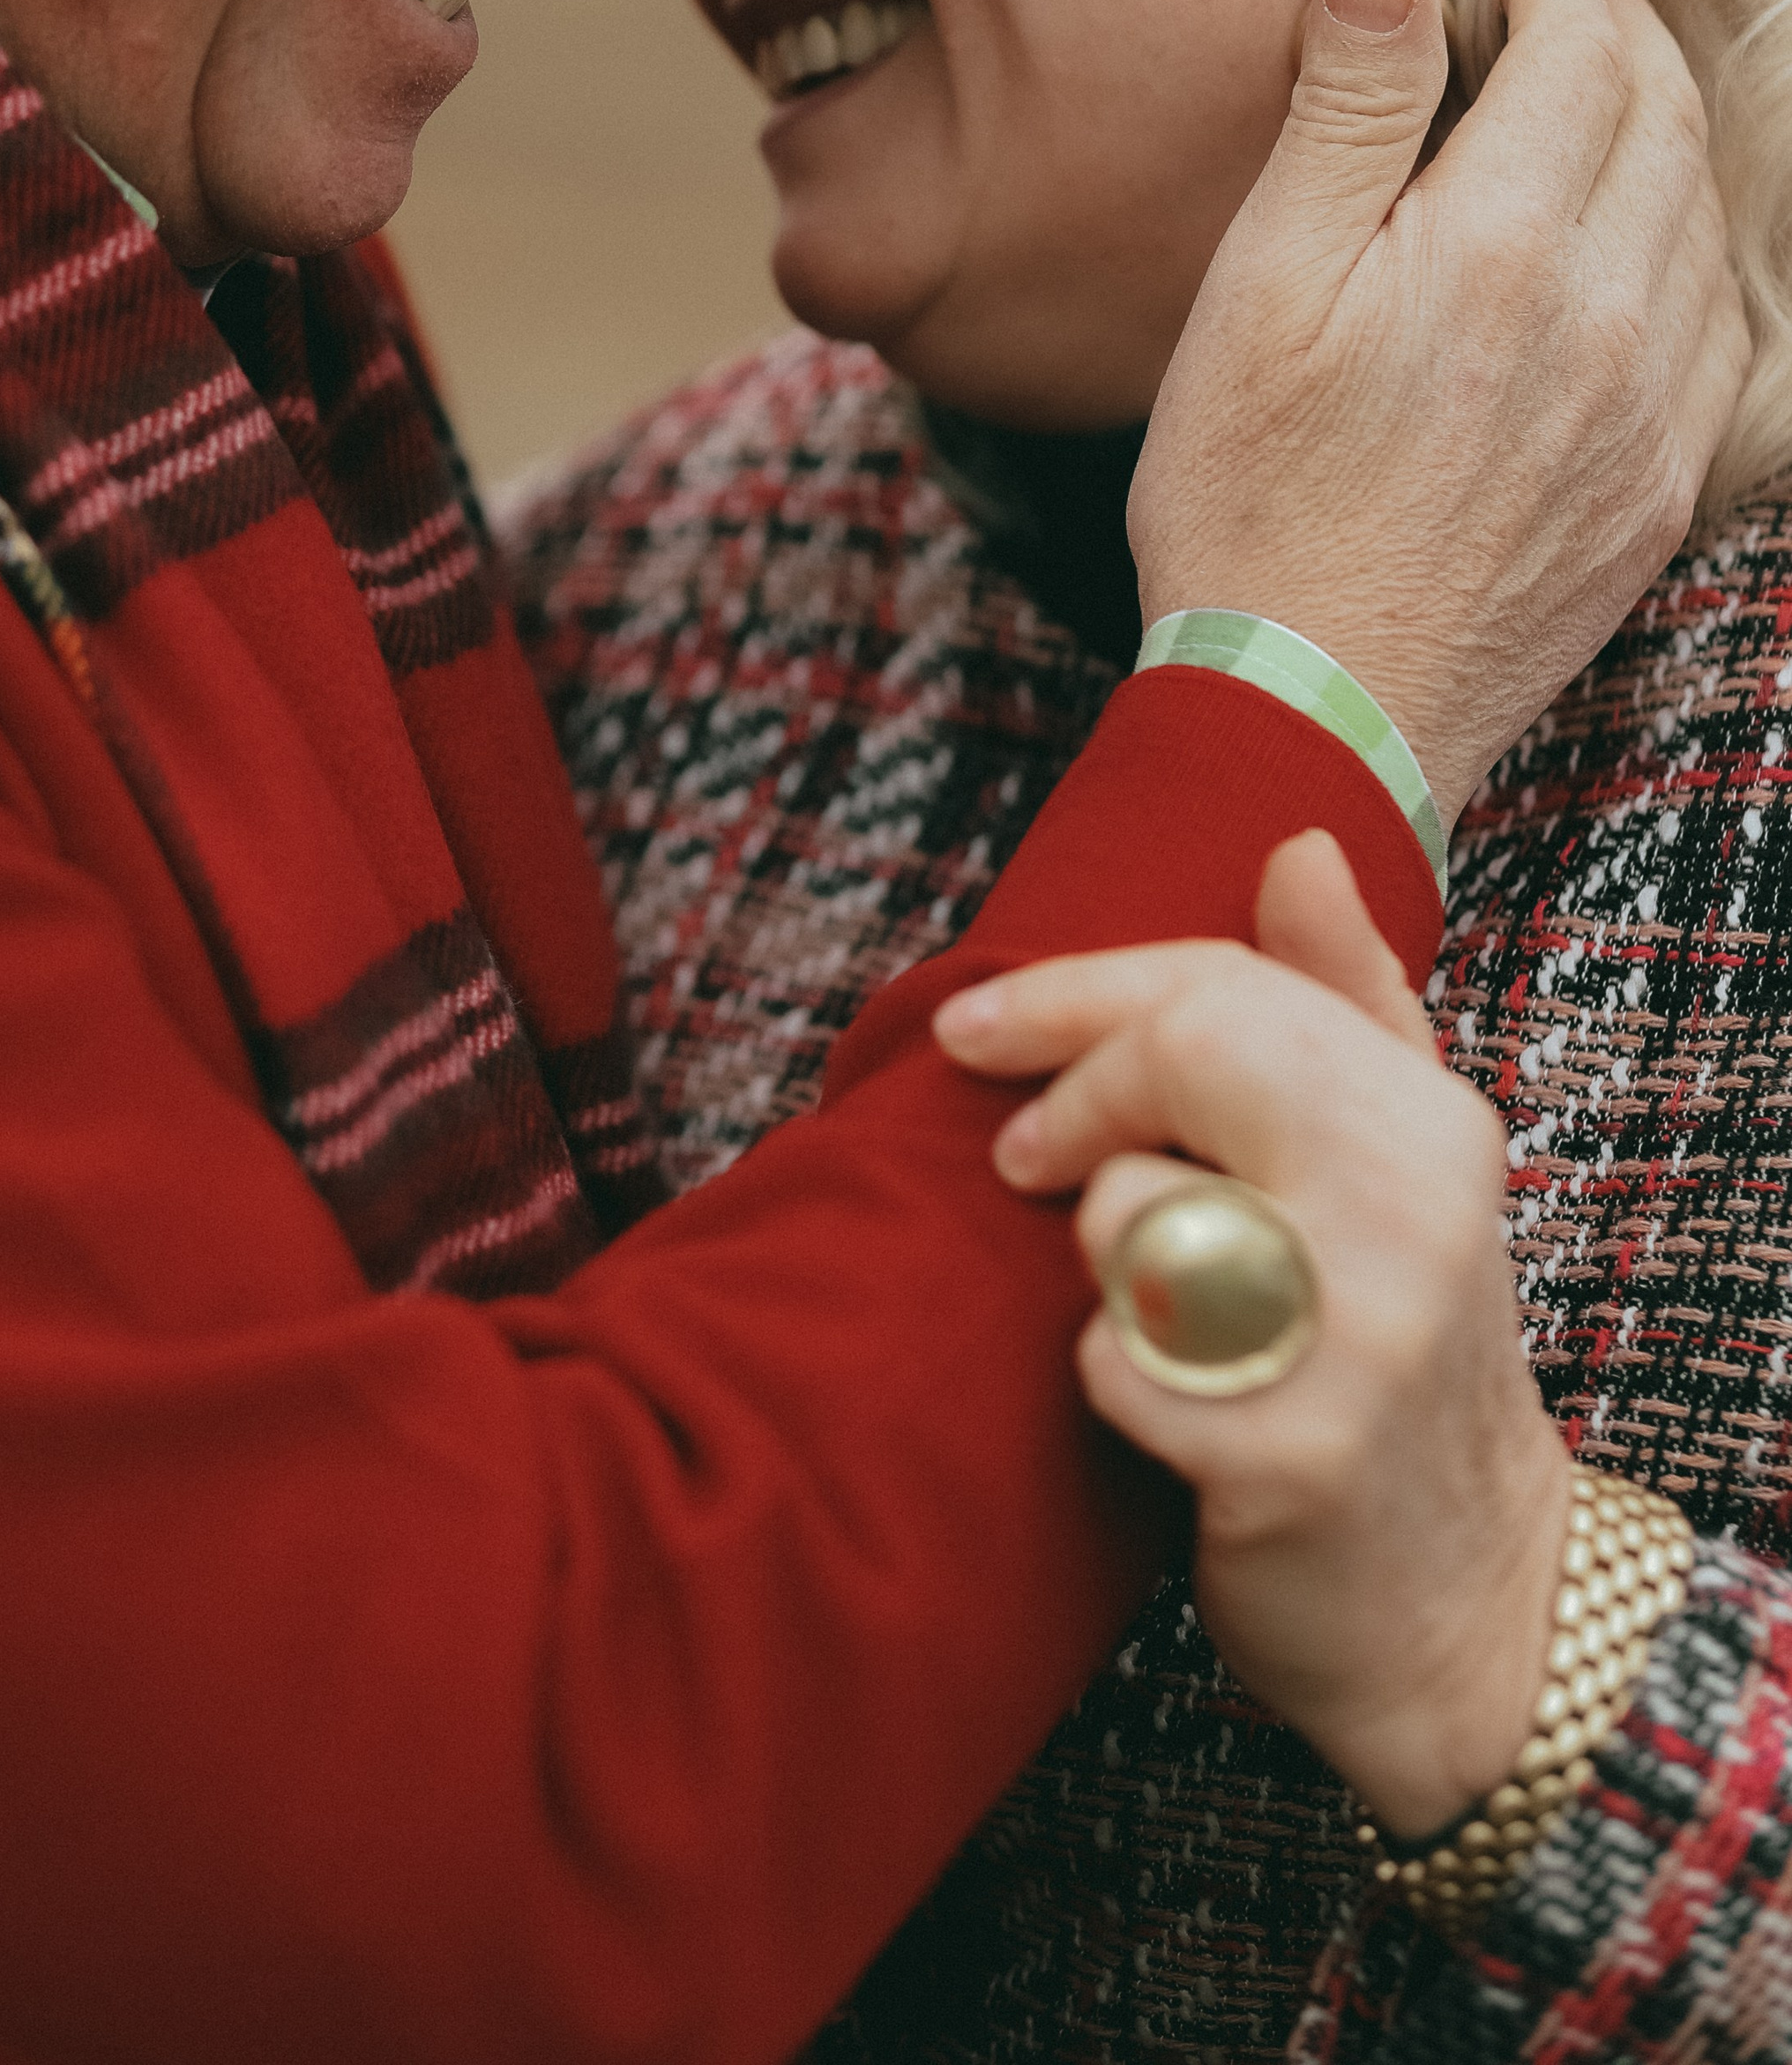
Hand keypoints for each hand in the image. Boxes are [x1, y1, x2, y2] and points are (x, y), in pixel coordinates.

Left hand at [935, 830, 1569, 1837]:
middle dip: (1072, 1089)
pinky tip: (1164, 1411)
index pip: (1222, 986)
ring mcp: (1358, 1333)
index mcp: (1429, 1119)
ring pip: (1128, 1210)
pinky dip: (1106, 1380)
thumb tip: (1301, 844)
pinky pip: (1115, 1360)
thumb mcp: (1405, 1163)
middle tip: (1019, 1154)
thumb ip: (1347, 997)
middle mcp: (1410, 1207)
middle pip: (1182, 1051)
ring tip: (1157, 1307)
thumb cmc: (1397, 1351)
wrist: (1474, 1600)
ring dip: (1100, 1259)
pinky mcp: (1288, 1454)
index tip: (970, 1028)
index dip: (1073, 991)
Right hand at [1129, 0, 1748, 823]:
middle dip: (1621, 38)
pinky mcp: (1658, 490)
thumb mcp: (1257, 286)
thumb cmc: (1249, 499)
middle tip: (1560, 10)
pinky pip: (1720, 333)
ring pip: (1703, 221)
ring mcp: (1650, 413)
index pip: (1584, 53)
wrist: (1314, 707)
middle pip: (1665, 120)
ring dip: (1662, 137)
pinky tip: (1629, 256)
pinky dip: (1687, 256)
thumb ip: (1343, 111)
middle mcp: (1606, 318)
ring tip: (1593, 112)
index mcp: (1502, 247)